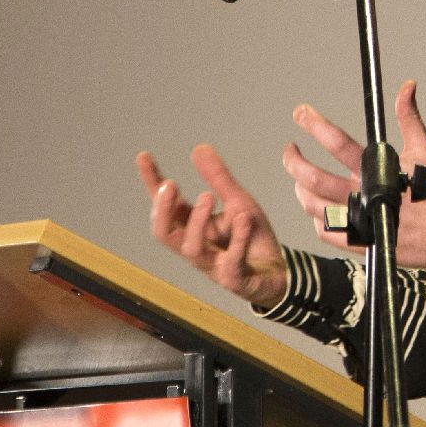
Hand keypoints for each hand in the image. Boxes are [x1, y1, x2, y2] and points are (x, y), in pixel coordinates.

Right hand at [137, 145, 285, 309]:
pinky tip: (243, 219)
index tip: (144, 156)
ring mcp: (212, 265)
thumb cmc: (253, 237)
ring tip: (208, 195)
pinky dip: (238, 239)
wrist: (281, 270)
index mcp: (192, 226)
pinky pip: (231, 261)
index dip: (152, 183)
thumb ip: (219, 179)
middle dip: (162, 209)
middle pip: (163, 233)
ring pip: (191, 248)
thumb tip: (199, 147)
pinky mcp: (233, 279)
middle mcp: (196, 246)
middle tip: (170, 184)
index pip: (164, 205)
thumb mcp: (238, 201)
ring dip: (196, 221)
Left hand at [281, 80, 425, 272]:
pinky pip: (327, 233)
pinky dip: (318, 219)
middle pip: (314, 179)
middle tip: (290, 151)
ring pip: (314, 207)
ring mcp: (362, 221)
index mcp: (378, 171)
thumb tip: (407, 86)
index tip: (301, 113)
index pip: (337, 143)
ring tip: (299, 180)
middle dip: (294, 161)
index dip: (315, 124)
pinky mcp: (363, 243)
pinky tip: (319, 210)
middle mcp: (365, 196)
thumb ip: (409, 118)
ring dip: (301, 190)